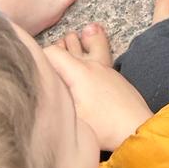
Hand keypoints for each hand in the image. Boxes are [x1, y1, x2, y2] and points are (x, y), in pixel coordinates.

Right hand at [45, 26, 149, 151]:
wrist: (139, 129)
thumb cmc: (105, 128)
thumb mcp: (72, 117)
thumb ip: (53, 99)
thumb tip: (39, 90)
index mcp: (79, 72)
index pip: (51, 53)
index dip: (37, 57)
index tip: (29, 66)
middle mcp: (93, 65)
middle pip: (70, 45)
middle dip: (56, 48)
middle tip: (44, 56)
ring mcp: (106, 70)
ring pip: (89, 46)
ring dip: (76, 44)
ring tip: (69, 38)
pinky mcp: (115, 78)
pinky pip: (99, 56)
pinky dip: (91, 49)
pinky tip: (90, 44)